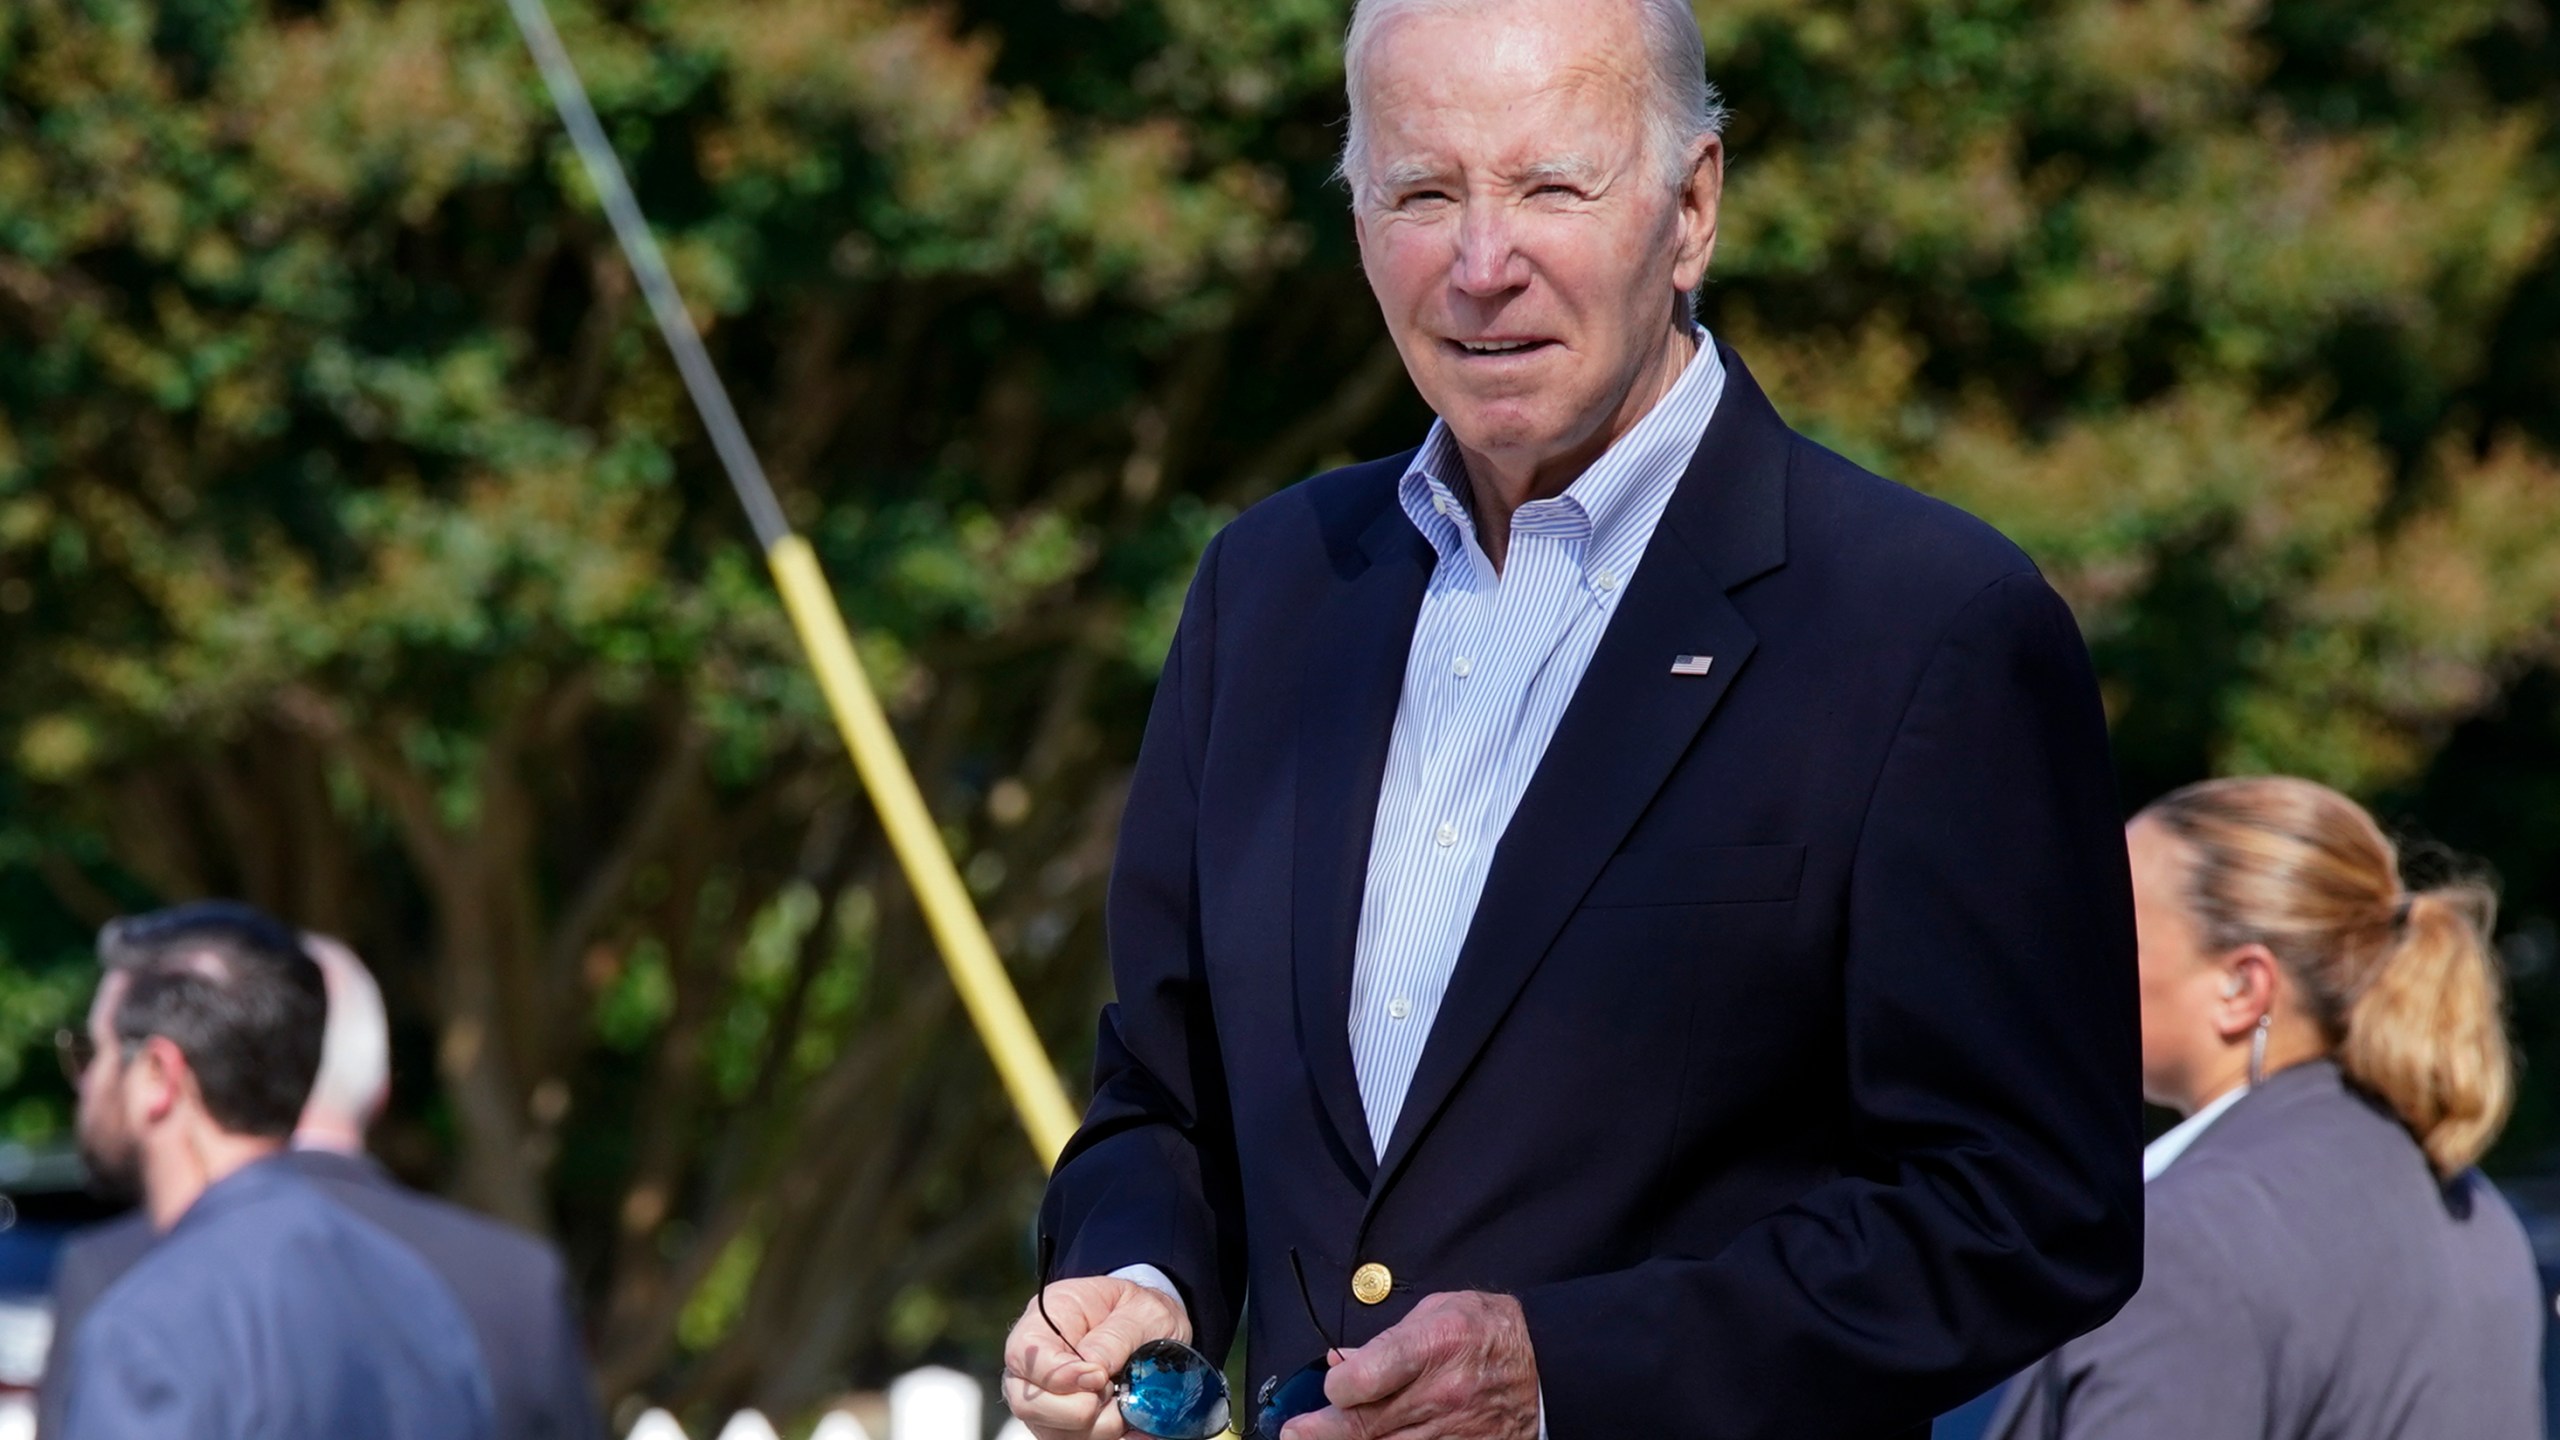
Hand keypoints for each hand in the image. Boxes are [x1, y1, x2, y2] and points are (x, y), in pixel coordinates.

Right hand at [1002, 1277, 1192, 1439]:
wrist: (1154, 1332)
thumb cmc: (1139, 1313)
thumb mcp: (1138, 1310)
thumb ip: (1115, 1337)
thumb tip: (1093, 1368)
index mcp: (1042, 1324)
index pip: (1024, 1357)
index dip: (1059, 1374)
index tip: (1100, 1377)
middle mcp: (1035, 1368)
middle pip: (1028, 1405)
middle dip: (1077, 1410)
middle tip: (1113, 1392)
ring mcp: (1047, 1402)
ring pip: (1055, 1434)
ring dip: (1099, 1427)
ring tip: (1128, 1401)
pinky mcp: (1067, 1427)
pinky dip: (1111, 1438)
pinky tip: (1137, 1427)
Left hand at [1281, 1292, 1538, 1439]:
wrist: (1550, 1367)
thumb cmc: (1490, 1331)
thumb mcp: (1438, 1312)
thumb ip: (1386, 1341)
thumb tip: (1340, 1361)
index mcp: (1434, 1346)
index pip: (1364, 1378)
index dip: (1336, 1386)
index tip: (1331, 1385)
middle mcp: (1440, 1394)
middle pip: (1363, 1425)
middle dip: (1319, 1431)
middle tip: (1294, 1433)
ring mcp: (1453, 1432)